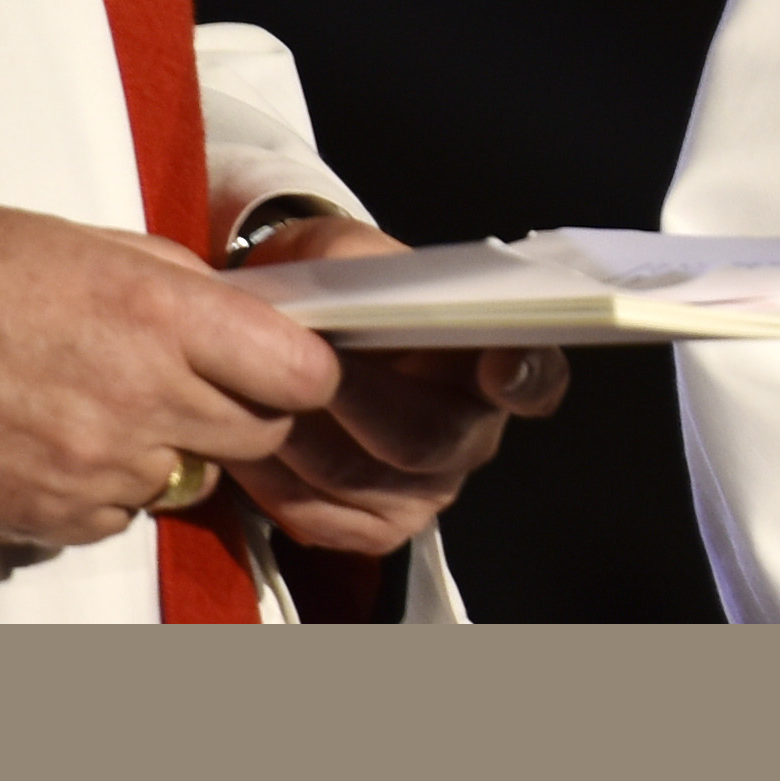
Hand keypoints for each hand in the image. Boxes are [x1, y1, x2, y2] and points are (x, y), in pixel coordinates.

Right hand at [0, 201, 356, 552]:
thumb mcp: (74, 242)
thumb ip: (167, 279)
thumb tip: (228, 306)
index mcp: (157, 313)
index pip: (301, 369)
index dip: (299, 366)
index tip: (280, 358)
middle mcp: (142, 396)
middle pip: (261, 431)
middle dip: (242, 406)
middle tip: (188, 378)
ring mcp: (101, 466)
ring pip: (194, 477)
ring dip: (169, 447)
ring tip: (96, 401)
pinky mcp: (56, 517)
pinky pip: (124, 514)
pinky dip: (108, 486)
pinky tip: (55, 439)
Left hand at [211, 207, 567, 558]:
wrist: (290, 337)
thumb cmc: (333, 293)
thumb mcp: (340, 252)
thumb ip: (355, 261)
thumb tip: (357, 284)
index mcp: (489, 361)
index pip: (536, 376)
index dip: (524, 377)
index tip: (497, 366)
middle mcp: (471, 434)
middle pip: (427, 439)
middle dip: (356, 400)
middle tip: (302, 365)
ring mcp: (426, 490)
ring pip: (358, 479)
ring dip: (293, 434)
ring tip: (247, 391)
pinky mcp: (371, 527)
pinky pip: (318, 515)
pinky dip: (271, 478)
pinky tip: (243, 439)